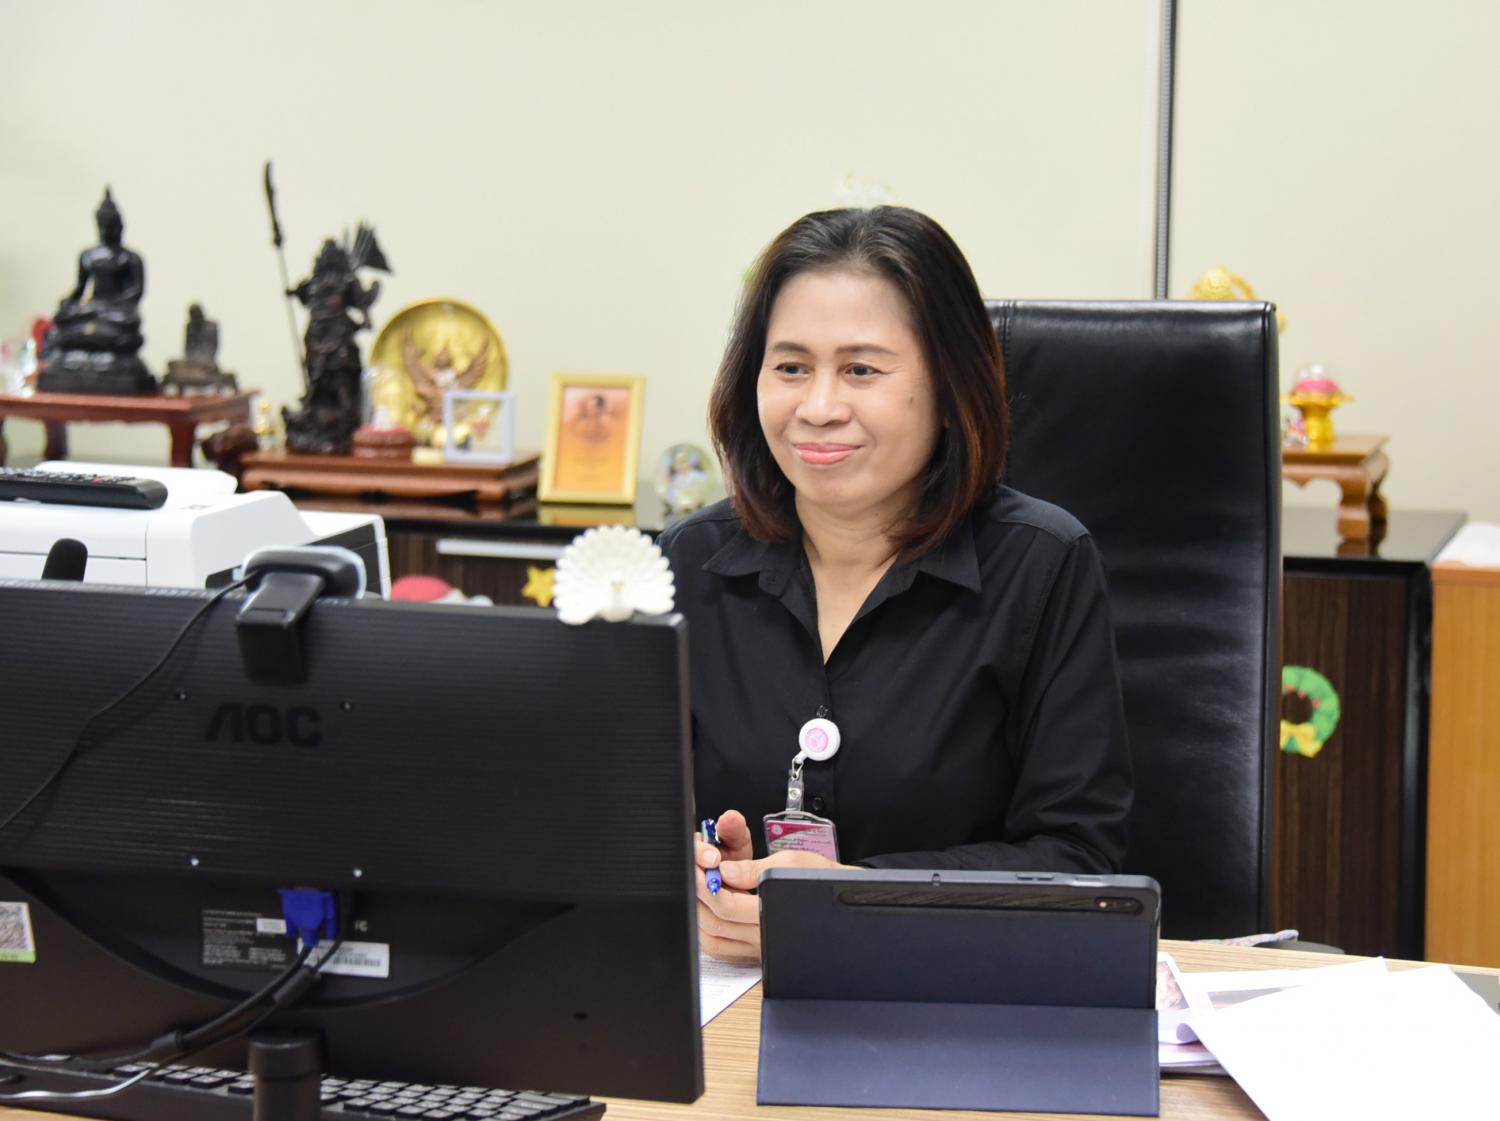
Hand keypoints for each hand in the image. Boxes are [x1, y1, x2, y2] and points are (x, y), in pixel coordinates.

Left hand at [695, 815, 854, 964]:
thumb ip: (753, 869)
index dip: (707, 885)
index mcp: (776, 916)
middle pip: (715, 923)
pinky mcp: (753, 954)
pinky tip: (705, 907)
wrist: (841, 899)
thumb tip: (725, 871)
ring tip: (697, 885)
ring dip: (698, 911)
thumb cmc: (821, 878)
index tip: (699, 866)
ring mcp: (757, 951)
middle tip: (693, 870)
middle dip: (698, 894)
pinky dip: (705, 928)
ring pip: (712, 939)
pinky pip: (719, 948)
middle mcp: (764, 940)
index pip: (728, 906)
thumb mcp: (791, 863)